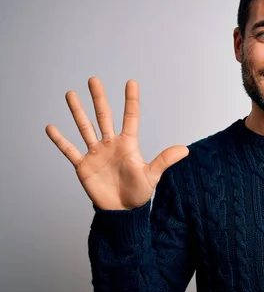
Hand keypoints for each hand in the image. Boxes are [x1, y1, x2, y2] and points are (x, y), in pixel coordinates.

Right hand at [45, 77, 188, 209]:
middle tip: (93, 80)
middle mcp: (111, 144)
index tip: (131, 82)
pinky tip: (51, 127)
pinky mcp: (84, 166)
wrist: (122, 211)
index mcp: (128, 144)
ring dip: (77, 112)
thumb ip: (165, 160)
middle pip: (104, 117)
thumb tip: (185, 149)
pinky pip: (70, 150)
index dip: (131, 101)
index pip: (130, 118)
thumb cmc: (139, 193)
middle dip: (99, 98)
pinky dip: (60, 140)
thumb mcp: (152, 175)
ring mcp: (96, 153)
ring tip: (70, 94)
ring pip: (85, 128)